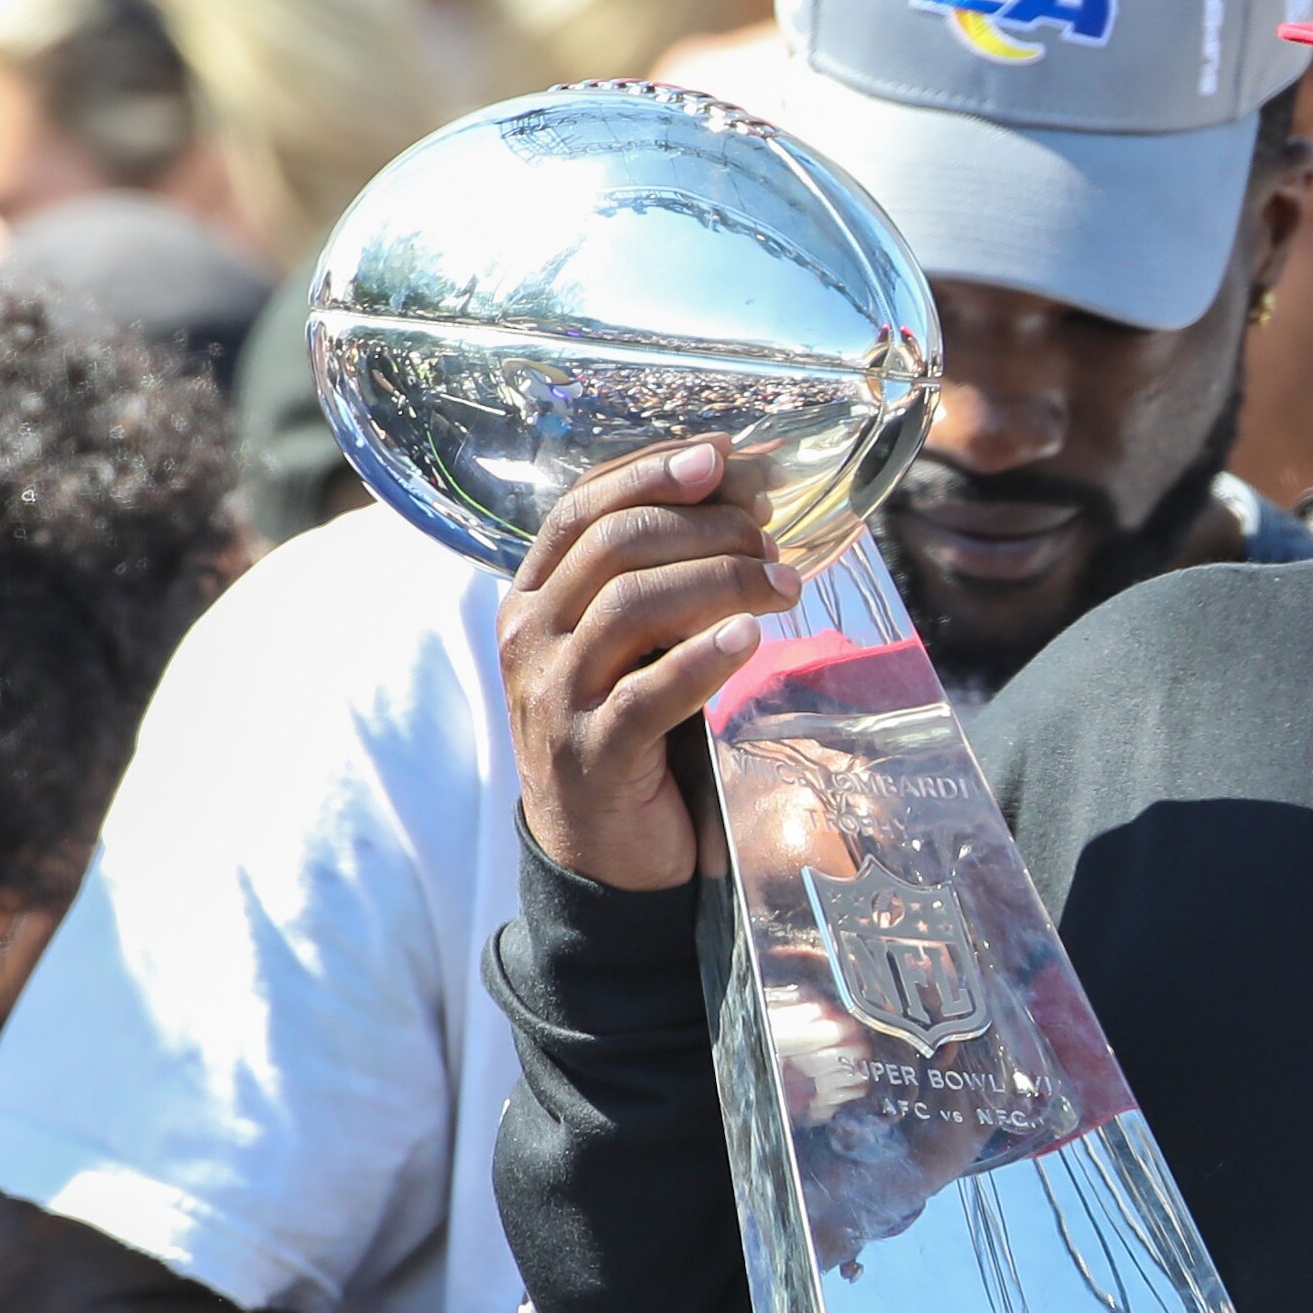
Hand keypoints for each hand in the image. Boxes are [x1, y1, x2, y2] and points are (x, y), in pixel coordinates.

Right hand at [503, 441, 785, 894]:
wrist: (601, 854)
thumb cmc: (631, 729)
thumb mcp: (633, 645)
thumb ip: (662, 578)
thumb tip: (743, 494)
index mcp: (533, 598)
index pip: (582, 508)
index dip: (650, 473)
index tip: (720, 458)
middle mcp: (529, 638)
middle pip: (615, 545)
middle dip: (705, 527)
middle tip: (772, 538)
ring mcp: (554, 698)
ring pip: (633, 606)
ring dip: (720, 581)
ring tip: (783, 586)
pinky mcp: (592, 755)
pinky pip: (650, 694)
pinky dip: (706, 658)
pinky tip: (750, 638)